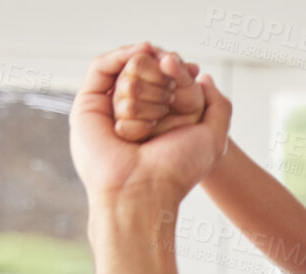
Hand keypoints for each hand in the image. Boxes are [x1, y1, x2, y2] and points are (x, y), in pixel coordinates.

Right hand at [69, 43, 229, 209]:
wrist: (143, 188)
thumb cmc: (178, 169)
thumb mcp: (214, 137)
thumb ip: (219, 107)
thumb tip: (203, 77)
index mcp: (157, 120)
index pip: (165, 80)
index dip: (178, 70)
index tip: (193, 70)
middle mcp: (132, 113)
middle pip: (145, 70)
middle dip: (164, 71)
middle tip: (174, 82)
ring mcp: (108, 108)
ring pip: (125, 68)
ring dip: (145, 71)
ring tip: (159, 91)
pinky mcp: (87, 105)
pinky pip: (100, 67)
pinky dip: (121, 56)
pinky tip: (143, 53)